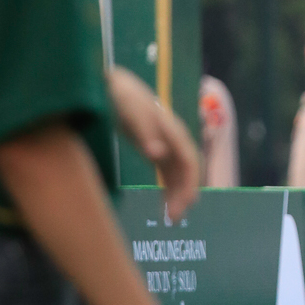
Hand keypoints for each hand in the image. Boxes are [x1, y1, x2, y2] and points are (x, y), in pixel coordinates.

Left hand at [109, 66, 198, 219]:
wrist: (115, 85)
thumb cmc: (122, 96)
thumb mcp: (131, 111)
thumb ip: (145, 133)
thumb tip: (157, 155)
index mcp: (172, 131)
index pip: (189, 161)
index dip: (190, 183)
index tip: (186, 204)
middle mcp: (175, 140)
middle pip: (187, 171)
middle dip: (184, 195)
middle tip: (173, 219)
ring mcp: (167, 145)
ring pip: (179, 175)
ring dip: (178, 196)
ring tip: (171, 219)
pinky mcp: (157, 149)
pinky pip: (168, 173)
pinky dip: (168, 189)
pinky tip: (164, 206)